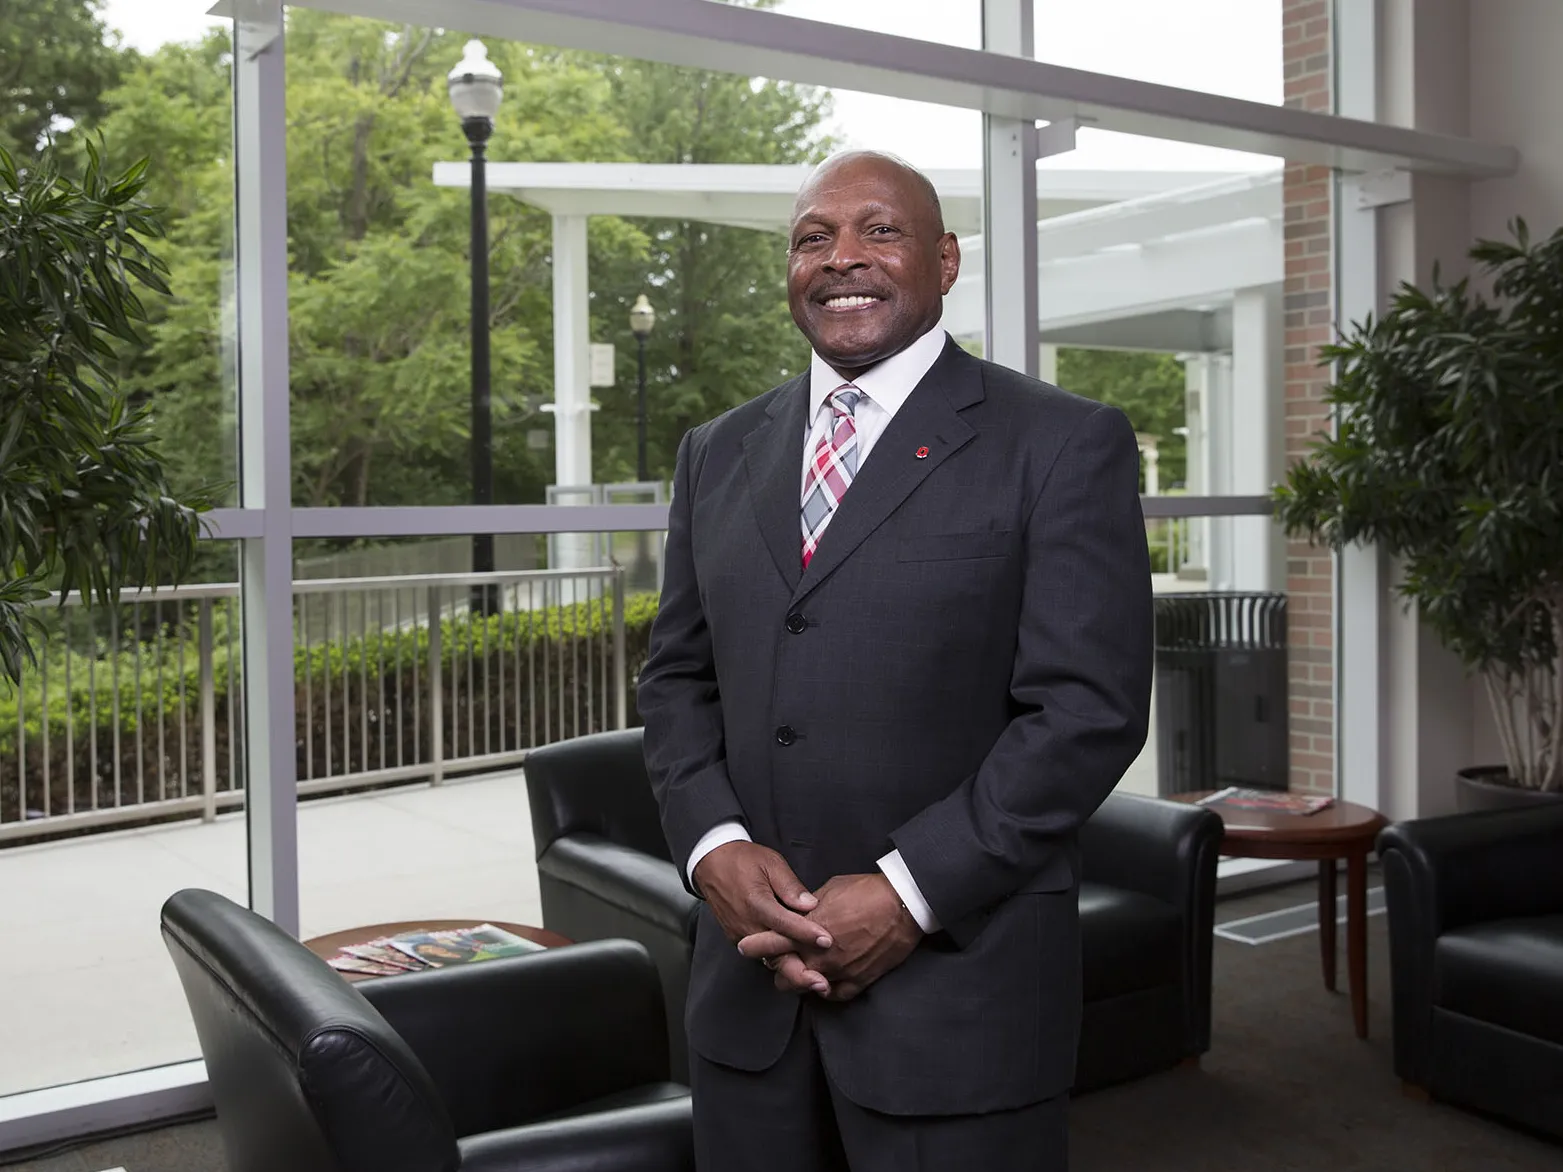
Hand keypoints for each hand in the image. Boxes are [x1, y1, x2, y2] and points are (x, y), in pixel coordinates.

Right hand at [693, 841, 833, 991]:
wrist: (712, 863)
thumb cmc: (742, 860)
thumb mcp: (771, 863)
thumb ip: (790, 886)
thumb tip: (810, 904)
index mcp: (756, 903)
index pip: (786, 924)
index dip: (807, 934)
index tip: (827, 941)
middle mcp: (747, 925)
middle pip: (775, 955)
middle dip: (799, 973)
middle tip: (822, 982)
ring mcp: (741, 935)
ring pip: (769, 960)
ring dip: (791, 971)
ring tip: (816, 980)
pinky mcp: (738, 939)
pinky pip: (762, 955)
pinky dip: (780, 962)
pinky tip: (798, 966)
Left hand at [739, 872, 921, 1001]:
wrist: (901, 906)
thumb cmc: (866, 892)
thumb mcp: (829, 890)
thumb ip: (808, 908)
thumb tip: (799, 913)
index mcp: (806, 932)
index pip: (769, 945)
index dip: (755, 946)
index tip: (746, 946)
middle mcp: (817, 957)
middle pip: (783, 976)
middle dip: (779, 968)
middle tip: (781, 959)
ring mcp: (837, 972)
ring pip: (806, 989)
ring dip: (802, 980)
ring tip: (805, 969)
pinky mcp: (857, 981)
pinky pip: (833, 995)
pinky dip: (827, 989)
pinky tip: (825, 980)